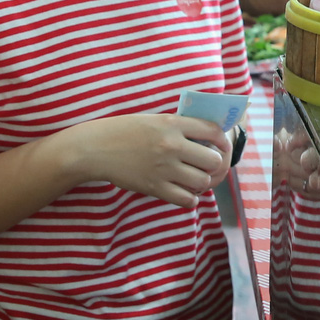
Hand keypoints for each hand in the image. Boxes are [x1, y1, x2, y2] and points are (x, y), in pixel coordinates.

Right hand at [71, 114, 228, 207]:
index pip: (213, 131)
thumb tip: (207, 140)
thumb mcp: (153, 120)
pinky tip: (185, 193)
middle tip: (208, 168)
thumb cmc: (123, 131)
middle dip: (215, 166)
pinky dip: (190, 199)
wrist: (95, 149)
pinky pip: (186, 199)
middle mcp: (172, 145)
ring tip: (195, 181)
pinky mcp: (155, 187)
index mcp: (172, 123)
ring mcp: (164, 168)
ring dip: (202, 183)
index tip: (222, 148)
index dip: (223, 141)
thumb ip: (178, 128)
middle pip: (213, 160)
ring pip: (202, 181)